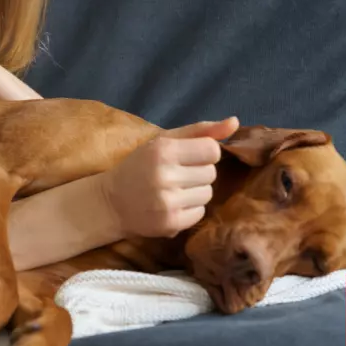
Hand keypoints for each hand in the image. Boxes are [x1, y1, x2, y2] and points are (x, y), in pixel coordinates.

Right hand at [100, 117, 239, 238]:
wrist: (110, 203)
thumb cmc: (139, 167)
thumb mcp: (163, 142)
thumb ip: (200, 131)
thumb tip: (235, 122)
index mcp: (163, 150)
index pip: (212, 150)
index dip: (204, 153)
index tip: (187, 158)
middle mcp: (165, 175)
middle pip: (211, 173)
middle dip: (198, 174)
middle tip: (176, 176)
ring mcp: (168, 202)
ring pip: (208, 194)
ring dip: (195, 192)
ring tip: (174, 191)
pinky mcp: (170, 223)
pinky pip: (200, 213)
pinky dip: (190, 210)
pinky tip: (172, 206)